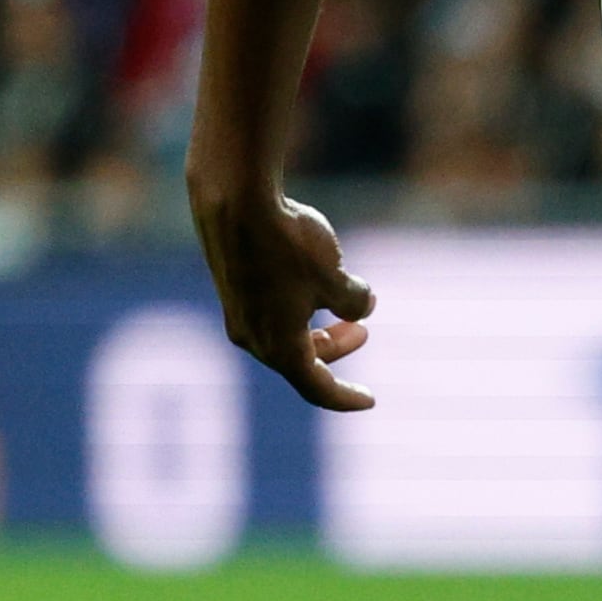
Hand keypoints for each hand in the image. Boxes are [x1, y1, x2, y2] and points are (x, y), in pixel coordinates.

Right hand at [192, 188, 377, 411]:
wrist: (234, 199)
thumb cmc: (288, 243)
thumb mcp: (336, 276)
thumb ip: (354, 300)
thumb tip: (363, 307)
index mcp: (279, 347)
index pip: (317, 387)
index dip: (345, 397)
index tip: (370, 401)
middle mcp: (251, 337)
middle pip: (301, 361)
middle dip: (337, 349)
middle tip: (364, 332)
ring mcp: (238, 313)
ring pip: (284, 336)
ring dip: (318, 327)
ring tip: (345, 306)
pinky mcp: (232, 288)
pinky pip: (270, 312)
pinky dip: (297, 308)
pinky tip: (314, 279)